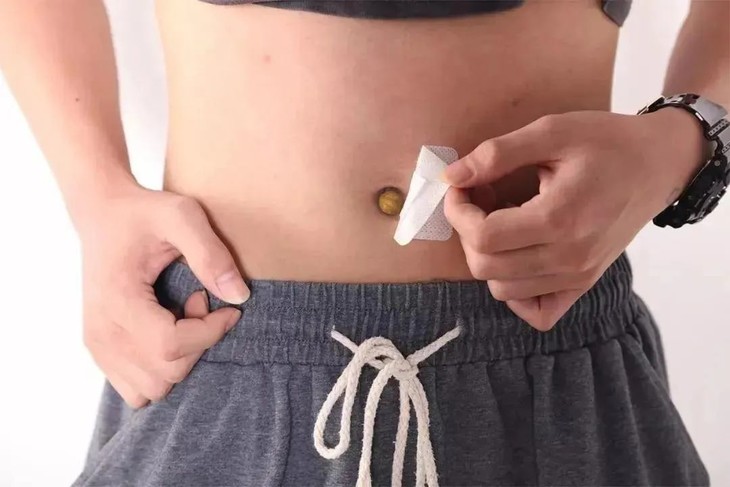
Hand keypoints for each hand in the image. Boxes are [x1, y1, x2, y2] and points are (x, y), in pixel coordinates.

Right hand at [80, 184, 248, 407]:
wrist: (102, 213)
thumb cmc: (143, 212)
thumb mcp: (182, 216)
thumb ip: (211, 254)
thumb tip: (240, 297)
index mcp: (117, 300)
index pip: (170, 347)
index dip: (210, 333)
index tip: (228, 308)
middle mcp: (101, 332)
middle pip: (166, 374)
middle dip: (197, 343)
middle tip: (200, 302)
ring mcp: (97, 346)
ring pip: (152, 389)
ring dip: (180, 359)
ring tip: (182, 318)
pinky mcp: (100, 351)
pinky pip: (137, 388)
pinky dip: (161, 368)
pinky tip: (166, 331)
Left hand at [443, 110, 704, 330]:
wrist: (657, 165)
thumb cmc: (606, 143)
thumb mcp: (551, 131)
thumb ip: (496, 155)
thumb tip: (450, 176)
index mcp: (559, 219)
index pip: (482, 236)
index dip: (458, 212)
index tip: (461, 187)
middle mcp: (569, 257)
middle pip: (485, 266)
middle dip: (467, 232)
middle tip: (479, 200)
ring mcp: (578, 276)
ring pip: (502, 289)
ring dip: (487, 256)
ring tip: (500, 221)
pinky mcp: (583, 284)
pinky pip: (536, 312)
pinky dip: (515, 291)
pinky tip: (517, 256)